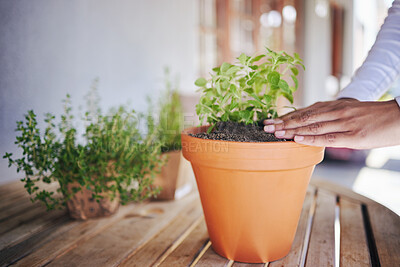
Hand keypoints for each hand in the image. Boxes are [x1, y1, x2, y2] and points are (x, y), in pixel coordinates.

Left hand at [263, 98, 399, 148]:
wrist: (399, 116)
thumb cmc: (372, 116)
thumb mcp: (348, 111)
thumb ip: (330, 116)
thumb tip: (310, 125)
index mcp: (334, 106)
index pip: (304, 111)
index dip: (286, 116)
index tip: (270, 120)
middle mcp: (335, 112)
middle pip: (304, 117)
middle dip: (283, 123)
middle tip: (265, 127)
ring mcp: (344, 123)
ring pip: (312, 127)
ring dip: (291, 130)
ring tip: (275, 134)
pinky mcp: (353, 135)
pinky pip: (328, 137)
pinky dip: (311, 138)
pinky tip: (297, 139)